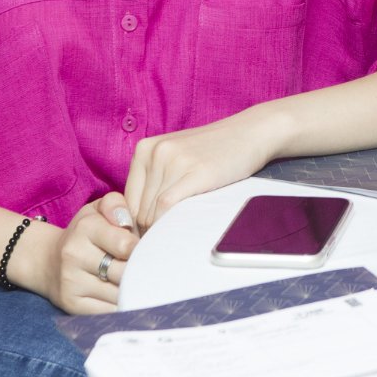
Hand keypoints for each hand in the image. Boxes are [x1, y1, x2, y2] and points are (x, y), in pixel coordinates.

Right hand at [34, 192, 136, 314]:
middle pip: (124, 272)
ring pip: (118, 294)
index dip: (142, 249)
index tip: (144, 250)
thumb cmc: (84, 234)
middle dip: (140, 272)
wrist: (48, 261)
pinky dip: (121, 307)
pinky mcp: (72, 306)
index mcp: (86, 228)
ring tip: (138, 283)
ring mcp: (71, 282)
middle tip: (147, 270)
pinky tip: (125, 298)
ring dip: (133, 291)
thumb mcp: (97, 210)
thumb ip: (116, 205)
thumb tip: (128, 222)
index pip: (127, 245)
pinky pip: (108, 312)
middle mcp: (74, 255)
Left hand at [124, 108, 286, 230]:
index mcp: (144, 149)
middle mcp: (155, 152)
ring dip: (160, 230)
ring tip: (175, 239)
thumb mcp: (175, 158)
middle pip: (138, 209)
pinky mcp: (195, 172)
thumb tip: (137, 225)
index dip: (135, 224)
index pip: (126, 200)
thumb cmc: (213, 152)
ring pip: (151, 212)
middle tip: (165, 243)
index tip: (150, 237)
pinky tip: (180, 231)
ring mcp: (174, 161)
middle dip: (149, 230)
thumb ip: (154, 182)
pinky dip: (168, 224)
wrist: (249, 134)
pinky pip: (167, 207)